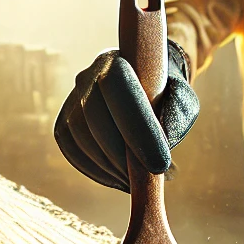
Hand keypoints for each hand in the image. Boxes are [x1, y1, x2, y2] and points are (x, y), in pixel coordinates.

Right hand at [55, 40, 199, 191]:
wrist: (143, 92)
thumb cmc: (166, 99)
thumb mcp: (181, 102)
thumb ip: (176, 118)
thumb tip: (165, 155)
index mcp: (117, 62)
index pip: (119, 88)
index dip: (138, 128)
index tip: (160, 164)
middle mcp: (87, 76)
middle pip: (94, 116)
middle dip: (121, 154)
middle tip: (146, 179)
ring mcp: (72, 100)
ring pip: (81, 136)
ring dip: (108, 167)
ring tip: (134, 181)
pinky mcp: (63, 124)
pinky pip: (72, 151)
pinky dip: (95, 171)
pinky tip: (118, 179)